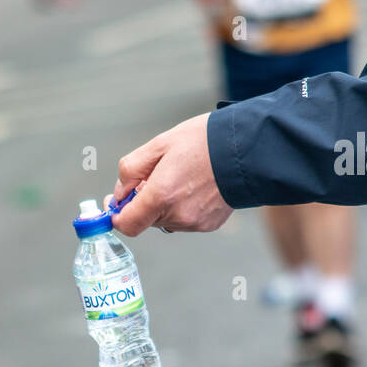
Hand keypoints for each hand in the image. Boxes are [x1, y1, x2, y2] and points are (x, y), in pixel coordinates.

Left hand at [105, 113, 232, 235]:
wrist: (248, 149)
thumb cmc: (204, 141)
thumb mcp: (160, 144)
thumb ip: (131, 170)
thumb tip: (120, 193)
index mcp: (161, 195)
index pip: (127, 224)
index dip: (118, 215)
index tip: (118, 202)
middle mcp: (177, 215)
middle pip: (146, 219)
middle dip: (144, 201)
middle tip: (156, 175)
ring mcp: (195, 223)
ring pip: (165, 219)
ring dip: (164, 204)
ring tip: (182, 176)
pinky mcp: (209, 225)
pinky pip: (185, 220)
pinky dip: (183, 206)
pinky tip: (196, 186)